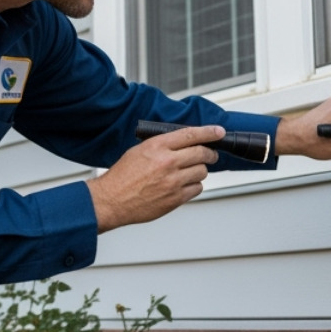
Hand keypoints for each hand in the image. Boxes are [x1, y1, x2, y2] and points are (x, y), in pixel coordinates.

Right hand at [86, 124, 222, 231]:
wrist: (112, 200)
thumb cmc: (122, 177)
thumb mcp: (138, 151)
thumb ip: (161, 146)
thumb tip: (182, 142)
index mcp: (157, 147)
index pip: (190, 134)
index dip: (208, 132)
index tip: (218, 132)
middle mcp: (167, 162)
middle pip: (202, 153)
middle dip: (210, 153)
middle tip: (210, 154)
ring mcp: (173, 181)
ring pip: (202, 171)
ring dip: (199, 170)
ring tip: (189, 172)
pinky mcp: (175, 198)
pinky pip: (197, 188)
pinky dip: (194, 185)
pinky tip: (184, 184)